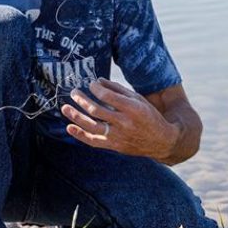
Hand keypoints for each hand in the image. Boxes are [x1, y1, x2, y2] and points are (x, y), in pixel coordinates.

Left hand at [61, 78, 179, 159]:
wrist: (162, 141)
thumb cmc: (149, 116)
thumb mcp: (138, 99)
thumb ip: (117, 89)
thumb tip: (97, 81)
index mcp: (133, 109)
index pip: (107, 96)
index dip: (95, 89)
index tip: (91, 85)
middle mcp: (125, 123)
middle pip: (96, 110)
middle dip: (82, 99)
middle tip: (73, 92)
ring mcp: (119, 136)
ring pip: (92, 126)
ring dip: (76, 116)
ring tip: (64, 108)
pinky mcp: (115, 147)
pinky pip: (94, 142)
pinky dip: (80, 135)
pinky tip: (69, 127)